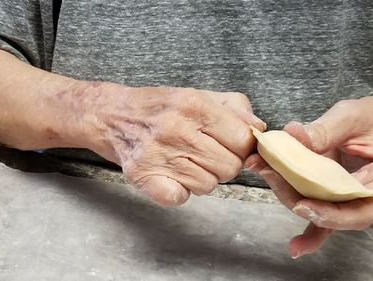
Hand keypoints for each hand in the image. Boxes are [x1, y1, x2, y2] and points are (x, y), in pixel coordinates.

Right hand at [84, 83, 265, 204]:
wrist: (113, 116)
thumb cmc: (161, 107)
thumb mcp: (199, 95)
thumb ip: (235, 108)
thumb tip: (259, 130)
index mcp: (194, 105)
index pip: (243, 140)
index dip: (242, 146)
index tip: (231, 145)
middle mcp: (176, 129)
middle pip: (230, 167)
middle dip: (224, 164)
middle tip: (206, 154)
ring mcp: (158, 155)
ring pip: (208, 185)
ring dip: (202, 177)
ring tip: (185, 161)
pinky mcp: (144, 176)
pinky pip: (180, 198)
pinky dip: (180, 191)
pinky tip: (172, 176)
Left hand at [245, 96, 372, 257]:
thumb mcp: (356, 116)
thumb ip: (326, 128)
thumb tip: (292, 135)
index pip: (363, 210)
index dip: (332, 214)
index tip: (303, 205)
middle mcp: (370, 197)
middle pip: (335, 214)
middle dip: (298, 199)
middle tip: (270, 174)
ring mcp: (351, 199)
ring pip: (321, 211)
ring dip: (289, 196)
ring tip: (264, 173)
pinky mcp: (335, 194)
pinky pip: (320, 211)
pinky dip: (302, 218)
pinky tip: (292, 244)